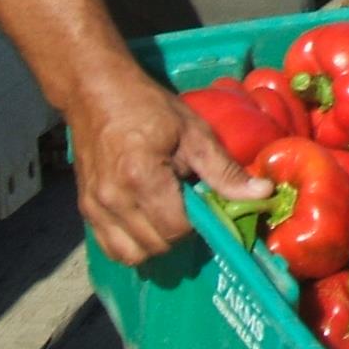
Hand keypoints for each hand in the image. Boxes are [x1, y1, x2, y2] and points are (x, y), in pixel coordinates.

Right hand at [68, 65, 271, 264]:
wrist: (97, 93)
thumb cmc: (150, 108)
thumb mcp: (195, 133)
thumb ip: (225, 171)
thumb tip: (263, 193)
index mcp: (142, 178)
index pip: (177, 229)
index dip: (199, 221)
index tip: (205, 200)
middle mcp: (114, 199)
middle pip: (157, 245)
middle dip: (180, 232)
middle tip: (188, 204)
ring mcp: (95, 207)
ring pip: (133, 254)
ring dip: (157, 243)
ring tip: (167, 213)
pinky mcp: (85, 210)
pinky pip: (112, 249)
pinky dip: (132, 245)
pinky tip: (146, 222)